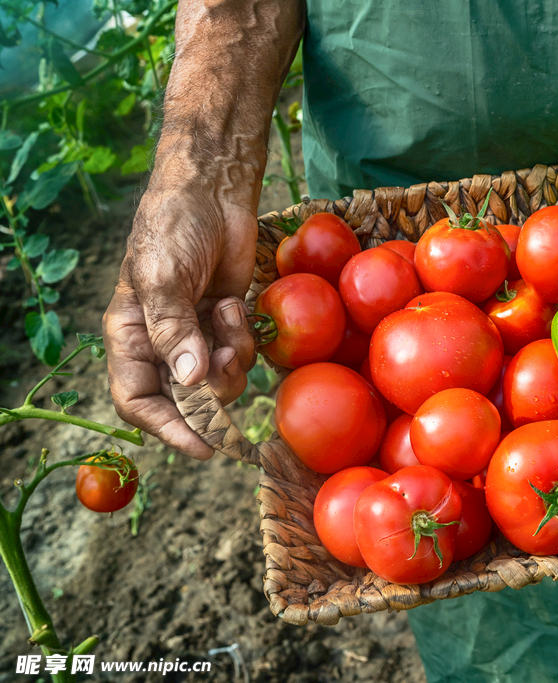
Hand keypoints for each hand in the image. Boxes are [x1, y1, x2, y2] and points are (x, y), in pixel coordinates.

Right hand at [103, 181, 257, 459]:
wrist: (212, 194)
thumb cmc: (174, 227)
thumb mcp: (163, 275)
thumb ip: (174, 329)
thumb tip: (189, 380)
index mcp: (129, 337)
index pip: (138, 402)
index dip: (168, 428)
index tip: (203, 446)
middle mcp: (161, 345)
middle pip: (185, 402)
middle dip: (212, 392)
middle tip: (227, 359)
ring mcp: (196, 337)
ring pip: (220, 383)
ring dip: (232, 359)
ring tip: (228, 316)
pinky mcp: (226, 326)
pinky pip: (240, 357)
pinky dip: (244, 339)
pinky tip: (234, 305)